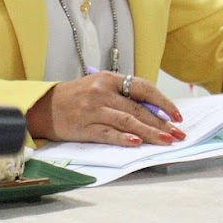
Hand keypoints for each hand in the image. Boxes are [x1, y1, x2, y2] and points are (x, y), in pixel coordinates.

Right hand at [26, 71, 185, 145]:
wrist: (44, 106)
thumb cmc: (76, 97)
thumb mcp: (99, 87)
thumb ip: (124, 96)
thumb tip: (155, 112)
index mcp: (109, 79)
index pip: (143, 88)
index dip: (163, 102)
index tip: (178, 115)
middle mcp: (102, 92)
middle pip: (138, 108)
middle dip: (162, 123)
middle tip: (179, 134)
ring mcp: (92, 110)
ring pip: (128, 121)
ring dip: (150, 133)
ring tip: (166, 141)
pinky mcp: (84, 127)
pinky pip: (108, 133)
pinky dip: (124, 138)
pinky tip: (137, 143)